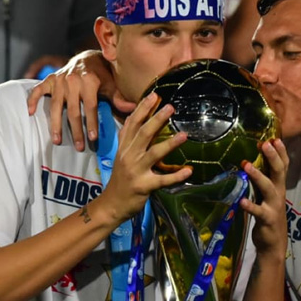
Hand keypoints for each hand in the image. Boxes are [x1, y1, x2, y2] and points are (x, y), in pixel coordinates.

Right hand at [26, 50, 134, 149]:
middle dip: (76, 130)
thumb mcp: (112, 84)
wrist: (87, 57)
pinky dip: (32, 100)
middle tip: (78, 147)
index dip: (92, 122)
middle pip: (73, 111)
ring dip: (55, 125)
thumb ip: (119, 97)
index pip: (91, 106)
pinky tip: (30, 113)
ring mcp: (59, 80)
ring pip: (56, 106)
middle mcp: (72, 80)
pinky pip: (38, 90)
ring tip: (56, 141)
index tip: (93, 138)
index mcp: (89, 81)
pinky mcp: (50, 80)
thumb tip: (133, 109)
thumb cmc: (102, 74)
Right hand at [97, 92, 191, 222]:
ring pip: (153, 154)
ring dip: (169, 144)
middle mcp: (129, 156)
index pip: (132, 124)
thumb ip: (127, 137)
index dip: (143, 109)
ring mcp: (136, 172)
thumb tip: (131, 117)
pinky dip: (175, 176)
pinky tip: (188, 171)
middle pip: (143, 134)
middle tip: (170, 107)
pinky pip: (162, 180)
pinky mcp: (144, 187)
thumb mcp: (121, 155)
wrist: (112, 204)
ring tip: (184, 135)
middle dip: (156, 119)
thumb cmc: (121, 178)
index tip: (155, 95)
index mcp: (124, 148)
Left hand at [240, 139, 288, 256]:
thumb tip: (251, 161)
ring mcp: (273, 207)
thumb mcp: (267, 196)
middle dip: (273, 157)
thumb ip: (262, 180)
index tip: (275, 137)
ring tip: (247, 165)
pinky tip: (242, 201)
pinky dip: (251, 206)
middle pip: (278, 172)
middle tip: (265, 144)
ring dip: (258, 176)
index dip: (281, 152)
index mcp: (279, 187)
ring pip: (268, 188)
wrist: (273, 243)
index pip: (283, 165)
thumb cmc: (268, 215)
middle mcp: (279, 194)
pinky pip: (258, 212)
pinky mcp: (266, 220)